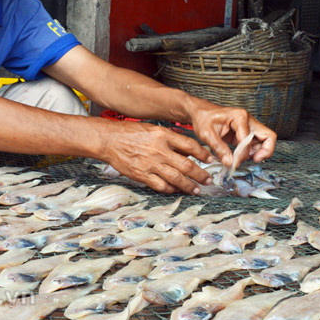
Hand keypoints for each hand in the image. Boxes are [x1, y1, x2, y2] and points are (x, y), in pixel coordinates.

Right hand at [100, 120, 214, 194]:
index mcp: (163, 135)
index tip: (210, 159)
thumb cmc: (130, 133)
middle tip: (208, 180)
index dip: (203, 154)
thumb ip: (170, 139)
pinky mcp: (142, 175)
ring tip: (197, 189)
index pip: (190, 145)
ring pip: (176, 178)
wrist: (109, 140)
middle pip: (187, 165)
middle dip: (200, 174)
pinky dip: (171, 189)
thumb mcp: (153, 129)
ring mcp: (151, 164)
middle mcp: (159, 150)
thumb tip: (187, 151)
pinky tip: (176, 190)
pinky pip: (161, 185)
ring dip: (189, 185)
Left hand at [188, 99, 276, 167]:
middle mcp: (248, 120)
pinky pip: (257, 143)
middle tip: (255, 160)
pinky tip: (242, 156)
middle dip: (265, 151)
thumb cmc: (203, 119)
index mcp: (239, 117)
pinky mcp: (246, 132)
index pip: (249, 139)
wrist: (200, 113)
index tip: (235, 163)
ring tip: (244, 159)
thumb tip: (230, 162)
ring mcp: (249, 126)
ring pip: (265, 140)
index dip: (244, 153)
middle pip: (268, 136)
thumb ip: (219, 148)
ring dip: (259, 152)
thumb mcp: (206, 134)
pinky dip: (253, 151)